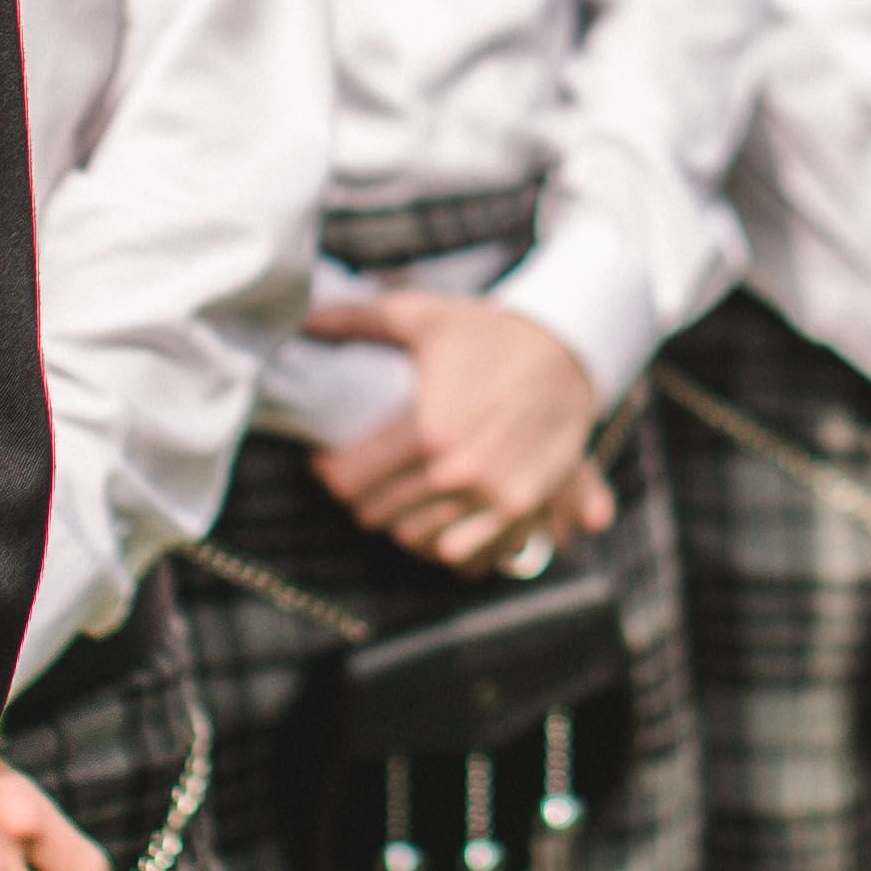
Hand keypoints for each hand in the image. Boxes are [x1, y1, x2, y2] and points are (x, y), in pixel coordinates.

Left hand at [305, 289, 606, 572]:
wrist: (566, 350)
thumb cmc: (488, 333)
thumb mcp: (423, 317)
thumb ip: (359, 319)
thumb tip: (304, 319)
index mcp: (426, 428)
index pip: (350, 482)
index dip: (331, 474)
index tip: (330, 461)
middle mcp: (457, 471)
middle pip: (378, 514)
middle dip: (364, 496)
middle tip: (366, 477)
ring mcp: (490, 496)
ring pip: (414, 538)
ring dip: (401, 521)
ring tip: (400, 496)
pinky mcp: (518, 510)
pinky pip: (462, 553)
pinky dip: (443, 543)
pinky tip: (437, 519)